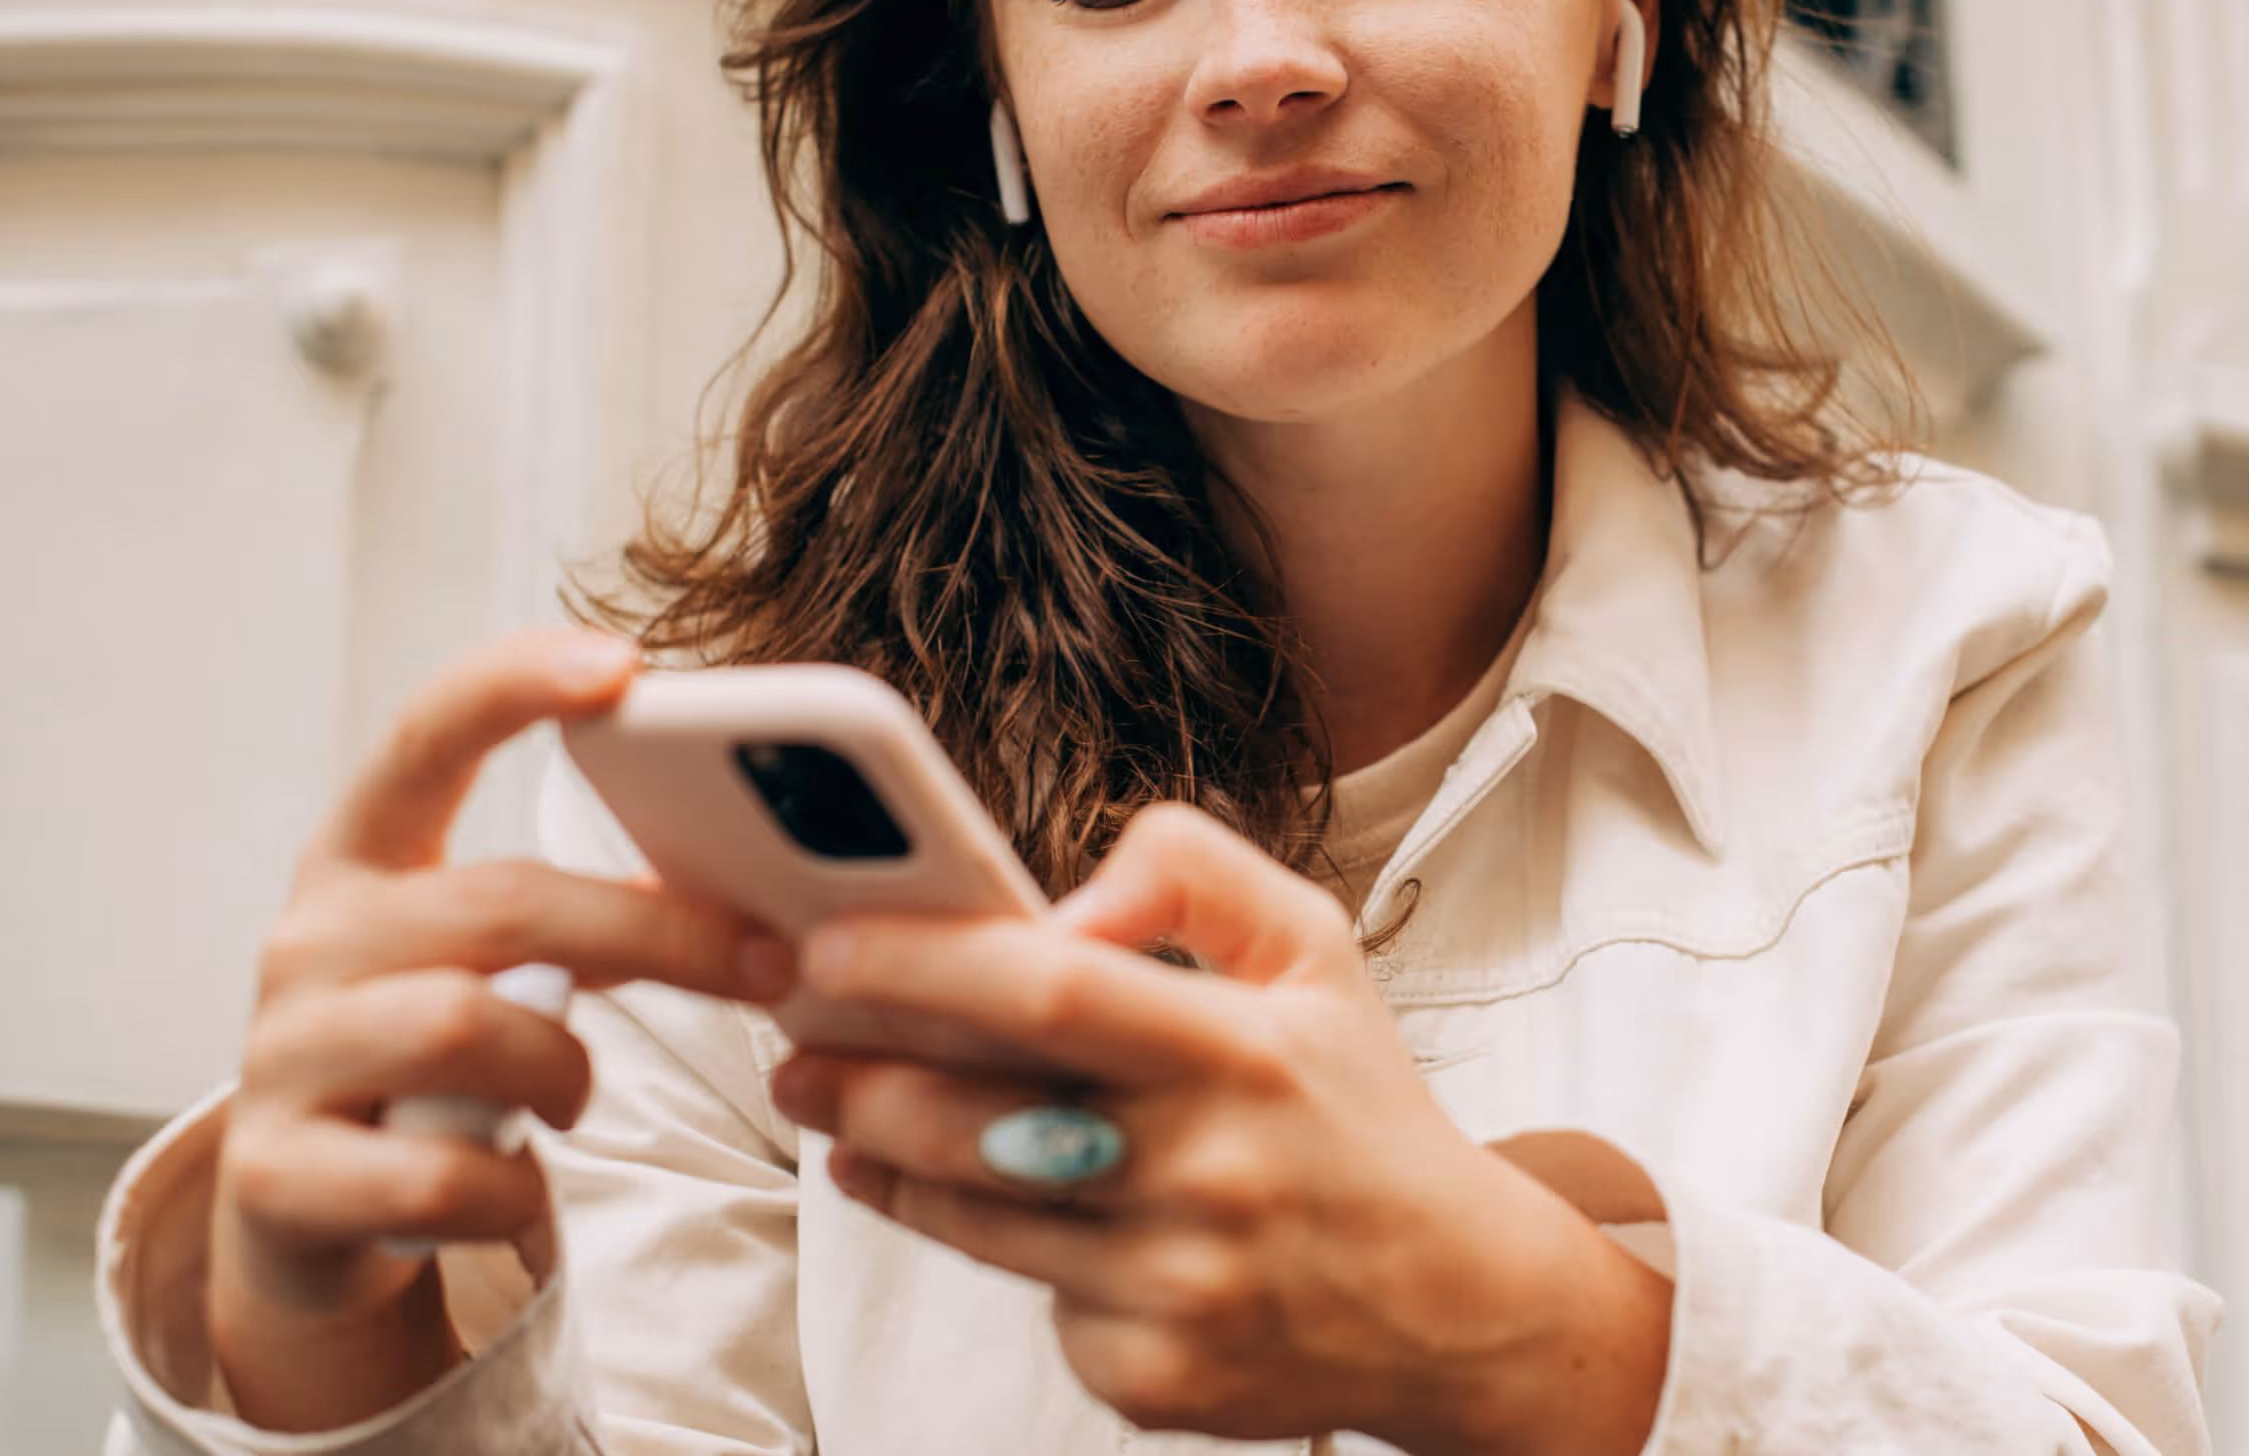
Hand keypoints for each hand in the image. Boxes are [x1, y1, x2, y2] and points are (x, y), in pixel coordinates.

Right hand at [207, 628, 798, 1431]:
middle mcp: (305, 941)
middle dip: (654, 935)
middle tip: (767, 965)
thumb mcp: (485, 972)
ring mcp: (278, 1056)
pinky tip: (511, 1191)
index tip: (622, 665)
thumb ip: (585, 921)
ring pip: (468, 1030)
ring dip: (564, 1073)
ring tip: (570, 1097)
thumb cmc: (430, 1076)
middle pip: (502, 904)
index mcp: (360, 865)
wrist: (303, 1225)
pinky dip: (513, 1193)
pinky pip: (440, 1176)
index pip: (424, 739)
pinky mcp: (275, 1175)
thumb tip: (759, 898)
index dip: (514, 687)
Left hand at [769, 803, 1670, 1453]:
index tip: (822, 943)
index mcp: (1247, 1052)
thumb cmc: (1357, 1106)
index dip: (919, 966)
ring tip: (838, 1102)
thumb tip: (1066, 898)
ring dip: (878, 1152)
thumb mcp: (1314, 946)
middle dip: (853, 1071)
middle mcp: (1212, 1176)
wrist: (1457, 1301)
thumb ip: (1191, 869)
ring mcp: (1178, 1289)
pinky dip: (989, 1244)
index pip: (1052, 996)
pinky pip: (1026, 1300)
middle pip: (974, 1120)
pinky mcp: (1152, 1377)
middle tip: (791, 1032)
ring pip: (971, 1216)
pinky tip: (978, 1202)